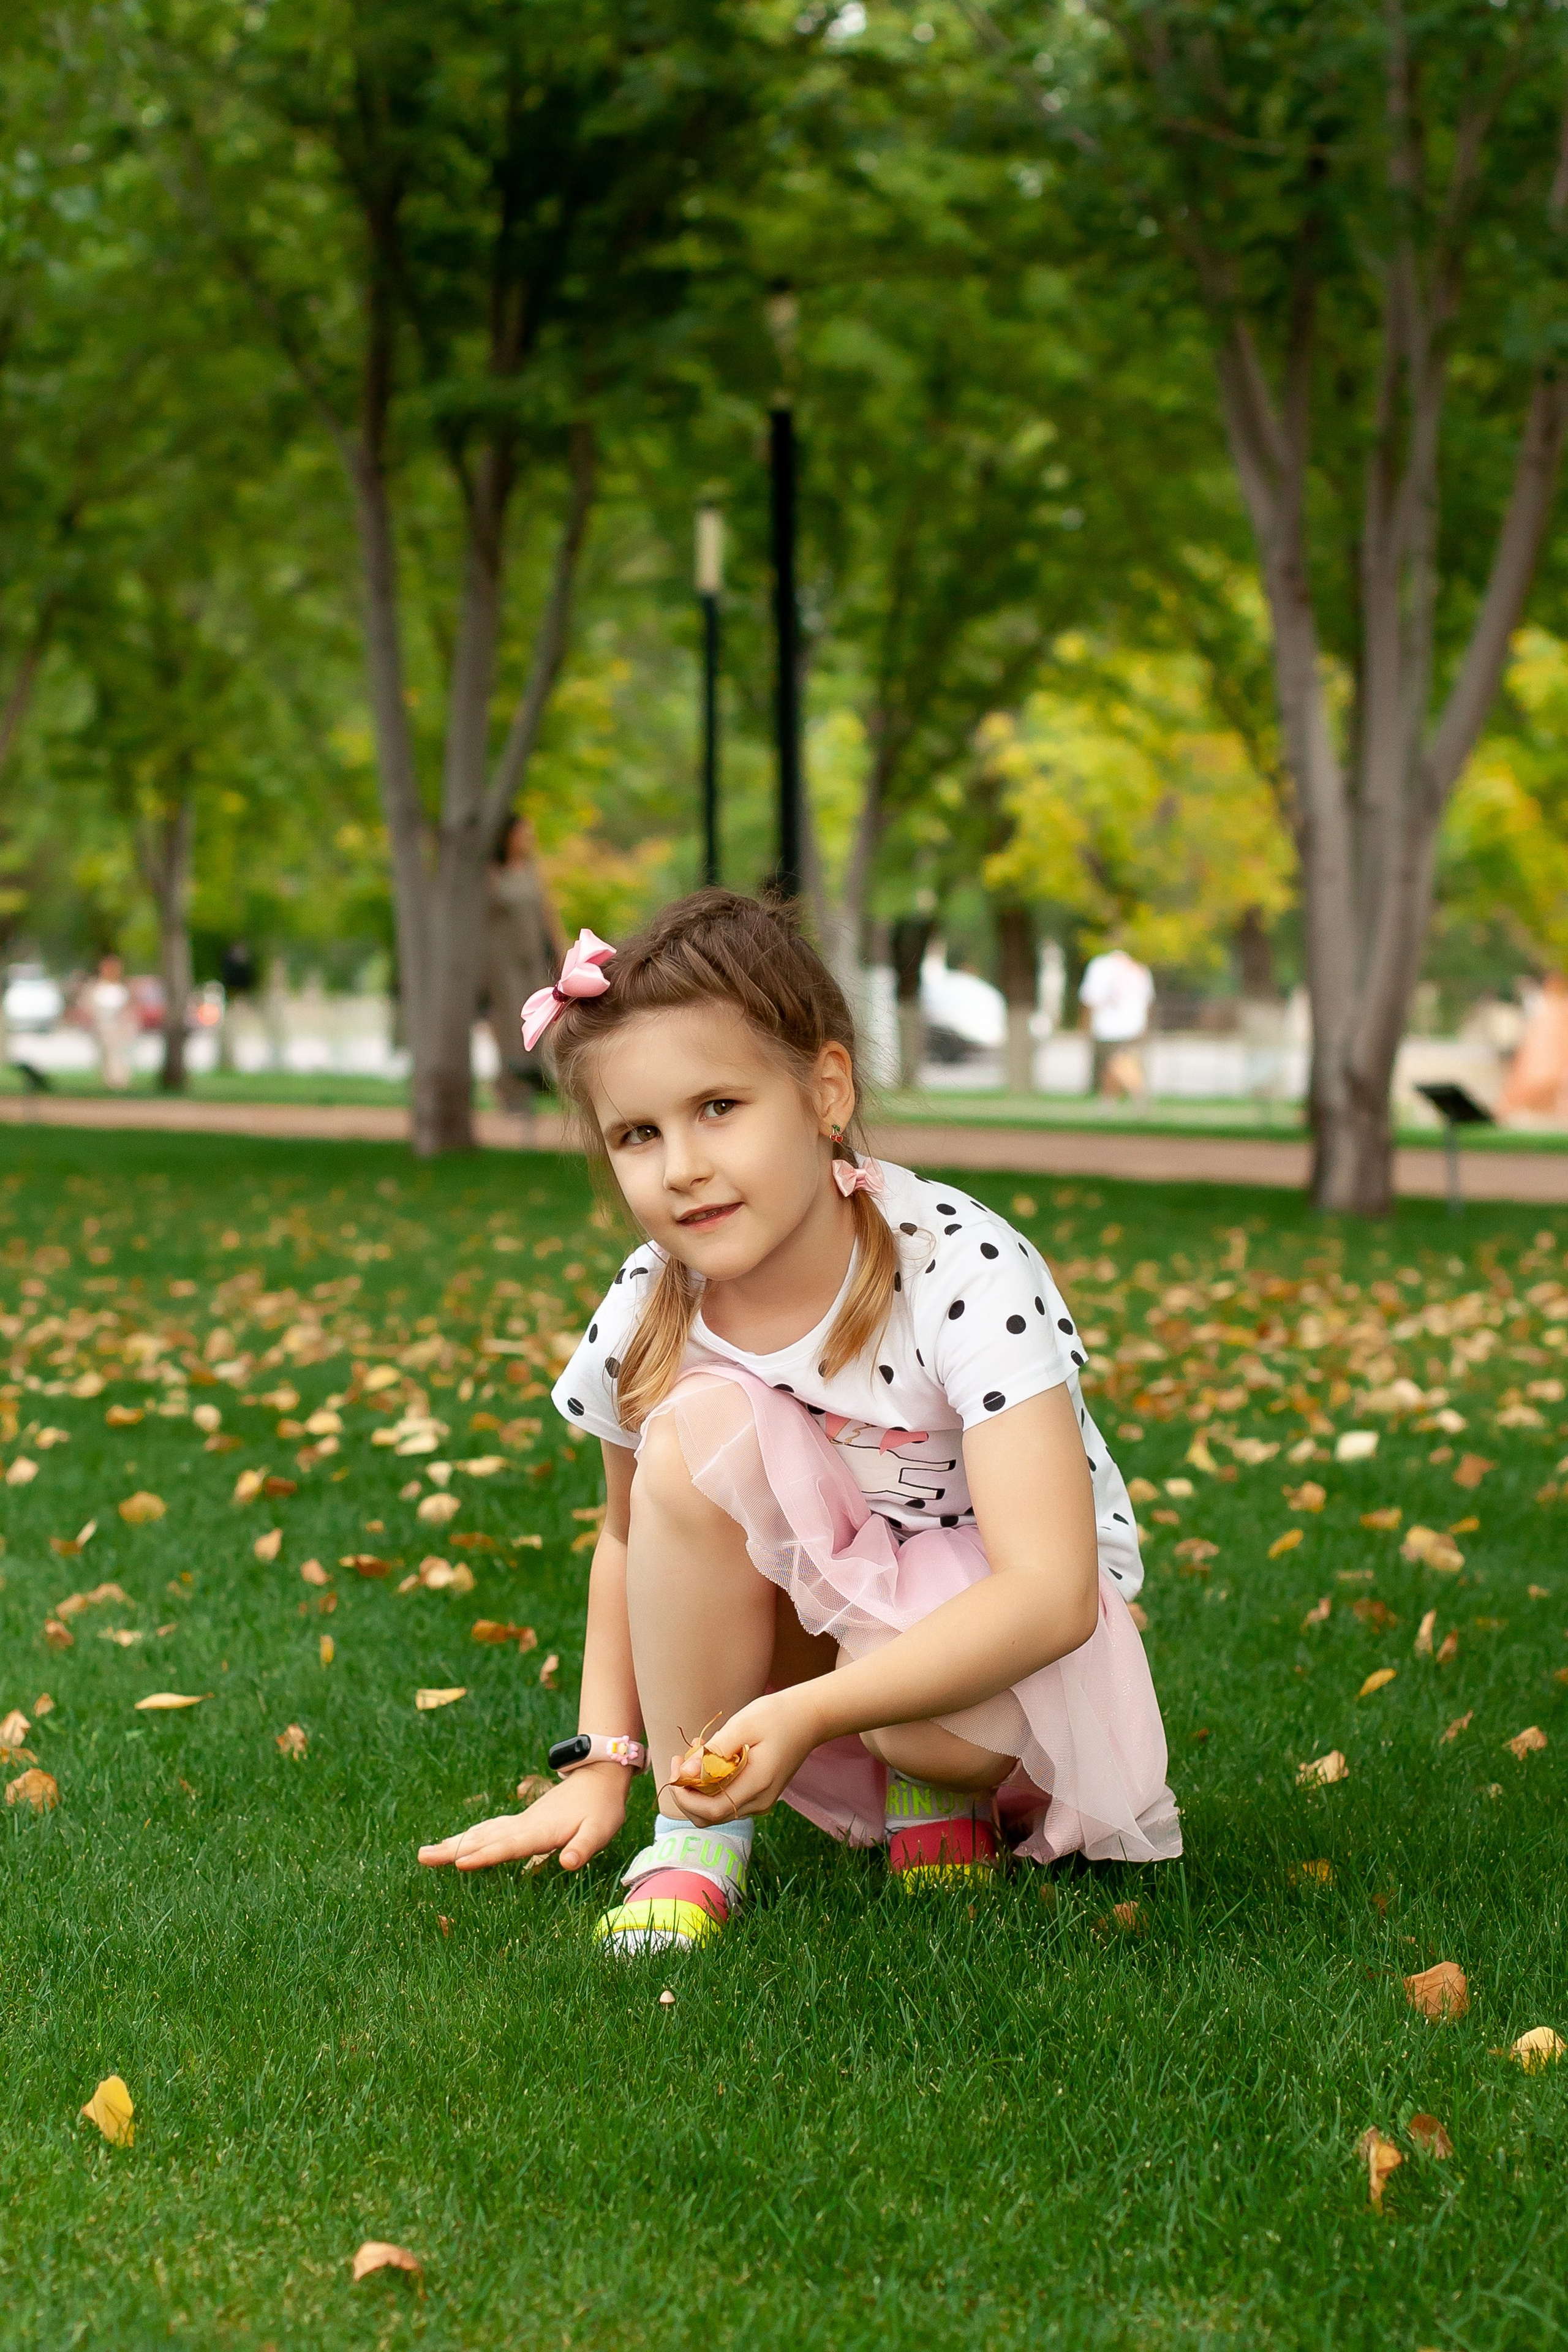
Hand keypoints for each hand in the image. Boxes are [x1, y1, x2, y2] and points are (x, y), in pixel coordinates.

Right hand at [417, 1761, 628, 1872]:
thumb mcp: (600, 1830)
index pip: (508, 1846)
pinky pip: (489, 1830)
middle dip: (453, 1849)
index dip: (485, 1855)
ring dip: (454, 1843)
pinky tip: (458, 1844)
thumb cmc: (602, 1809)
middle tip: (422, 1857)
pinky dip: (469, 1837)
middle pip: (483, 1838)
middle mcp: (524, 1826)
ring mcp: (520, 1822)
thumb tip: (567, 1864)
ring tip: (426, 1853)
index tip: (459, 1863)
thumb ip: (584, 1847)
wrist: (599, 1777)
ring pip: (481, 1833)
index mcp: (540, 1831)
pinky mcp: (522, 1823)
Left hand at [661, 1684, 827, 1826]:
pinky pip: (727, 1798)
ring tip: (696, 1750)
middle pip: (709, 1816)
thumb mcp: (743, 1725)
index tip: (675, 1768)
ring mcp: (760, 1801)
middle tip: (680, 1758)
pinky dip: (711, 1783)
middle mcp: (759, 1801)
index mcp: (757, 1785)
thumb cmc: (777, 1716)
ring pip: (715, 1809)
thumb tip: (684, 1775)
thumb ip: (714, 1752)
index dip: (685, 1797)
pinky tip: (710, 1756)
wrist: (810, 1717)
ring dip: (698, 1786)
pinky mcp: (759, 1794)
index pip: (710, 1811)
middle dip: (687, 1793)